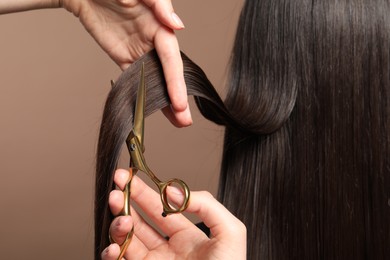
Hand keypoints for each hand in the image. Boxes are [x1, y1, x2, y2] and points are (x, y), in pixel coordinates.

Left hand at [61, 0, 191, 125]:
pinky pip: (136, 79)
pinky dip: (144, 95)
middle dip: (177, 97)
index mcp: (160, 26)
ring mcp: (139, 51)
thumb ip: (160, 5)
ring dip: (166, 101)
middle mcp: (153, 41)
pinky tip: (153, 109)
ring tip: (177, 121)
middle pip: (168, 73)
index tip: (180, 102)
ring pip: (155, 80)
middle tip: (185, 120)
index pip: (171, 58)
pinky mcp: (125, 58)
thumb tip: (177, 25)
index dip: (176, 81)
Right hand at [102, 169, 246, 258]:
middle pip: (140, 220)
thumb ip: (206, 204)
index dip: (145, 192)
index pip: (160, 208)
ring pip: (127, 240)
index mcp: (187, 236)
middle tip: (116, 188)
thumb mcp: (230, 232)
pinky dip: (111, 253)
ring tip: (122, 219)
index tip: (130, 177)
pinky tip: (114, 245)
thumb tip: (172, 190)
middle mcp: (168, 249)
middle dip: (126, 202)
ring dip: (119, 225)